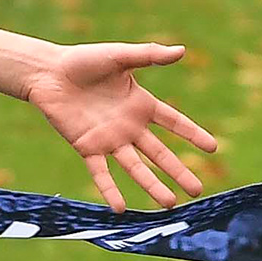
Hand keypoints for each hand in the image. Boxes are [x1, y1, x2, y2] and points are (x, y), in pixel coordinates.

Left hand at [21, 42, 216, 210]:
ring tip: (170, 204)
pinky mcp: (86, 148)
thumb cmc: (84, 61)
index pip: (174, 122)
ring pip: (135, 168)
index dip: (193, 134)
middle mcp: (129, 127)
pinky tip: (119, 209)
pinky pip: (101, 173)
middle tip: (197, 191)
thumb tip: (181, 51)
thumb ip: (149, 55)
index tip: (213, 148)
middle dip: (179, 172)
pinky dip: (109, 190)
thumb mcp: (120, 56)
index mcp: (141, 105)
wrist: (49, 73)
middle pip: (159, 153)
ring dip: (152, 185)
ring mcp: (109, 140)